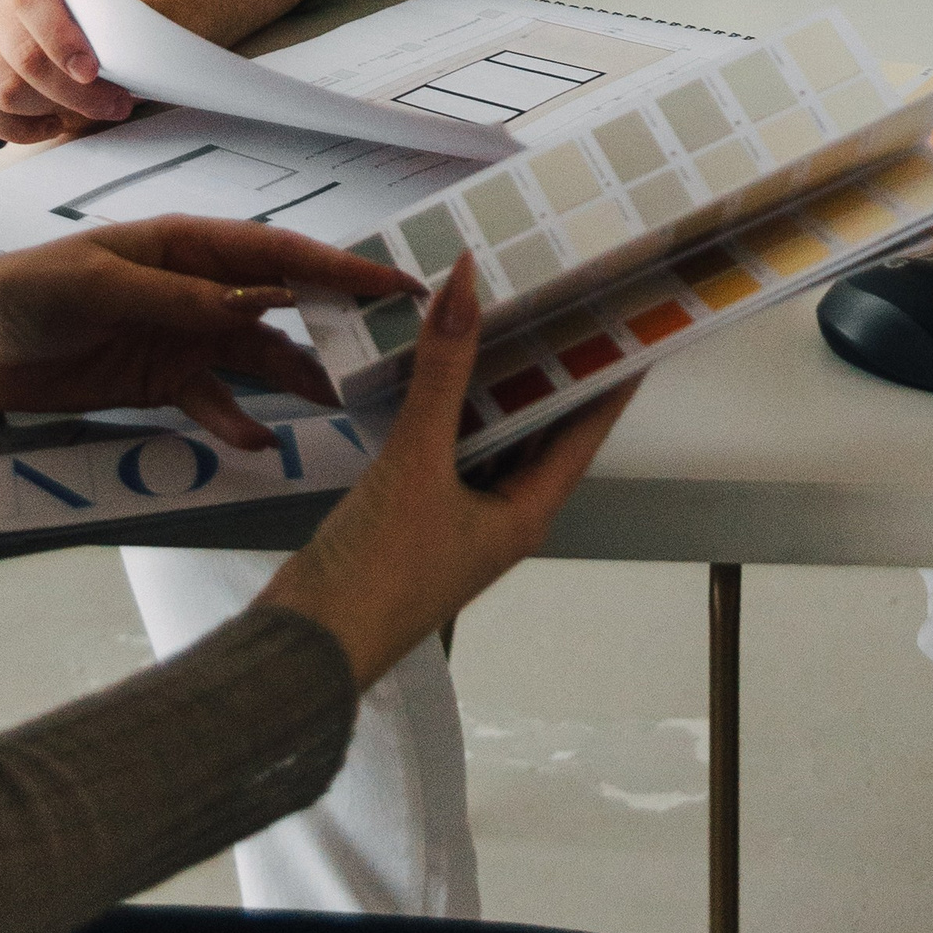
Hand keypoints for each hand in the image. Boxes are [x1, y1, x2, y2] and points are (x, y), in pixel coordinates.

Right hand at [0, 0, 135, 144]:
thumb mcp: (103, 0)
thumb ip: (107, 24)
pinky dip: (15, 127)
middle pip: (20, 53)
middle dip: (71, 91)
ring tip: (83, 112)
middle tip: (112, 105)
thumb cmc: (90, 7)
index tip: (90, 71)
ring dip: (48, 110)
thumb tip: (122, 68)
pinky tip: (48, 123)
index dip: (60, 39)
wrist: (67, 6)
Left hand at [0, 219, 414, 447]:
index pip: (280, 254)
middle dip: (337, 322)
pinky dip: (238, 421)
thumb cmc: (29, 289)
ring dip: (298, 377)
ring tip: (341, 401)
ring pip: (260, 359)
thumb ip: (177, 298)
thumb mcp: (99, 284)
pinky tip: (259, 441)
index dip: (340, 267)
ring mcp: (185, 338)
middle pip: (285, 306)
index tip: (396, 281)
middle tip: (393, 347)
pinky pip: (214, 404)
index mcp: (190, 246)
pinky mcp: (162, 383)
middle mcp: (201, 290)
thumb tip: (258, 304)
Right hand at [261, 260, 637, 690]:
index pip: (585, 429)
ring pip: (488, 435)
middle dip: (547, 368)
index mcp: (526, 511)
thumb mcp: (416, 462)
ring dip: (490, 383)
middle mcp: (502, 513)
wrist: (305, 647)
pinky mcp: (413, 515)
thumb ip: (441, 374)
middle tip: (556, 296)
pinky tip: (430, 366)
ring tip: (497, 312)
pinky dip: (444, 407)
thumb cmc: (379, 567)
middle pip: (539, 428)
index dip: (610, 376)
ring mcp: (457, 517)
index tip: (628, 320)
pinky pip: (443, 447)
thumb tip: (467, 285)